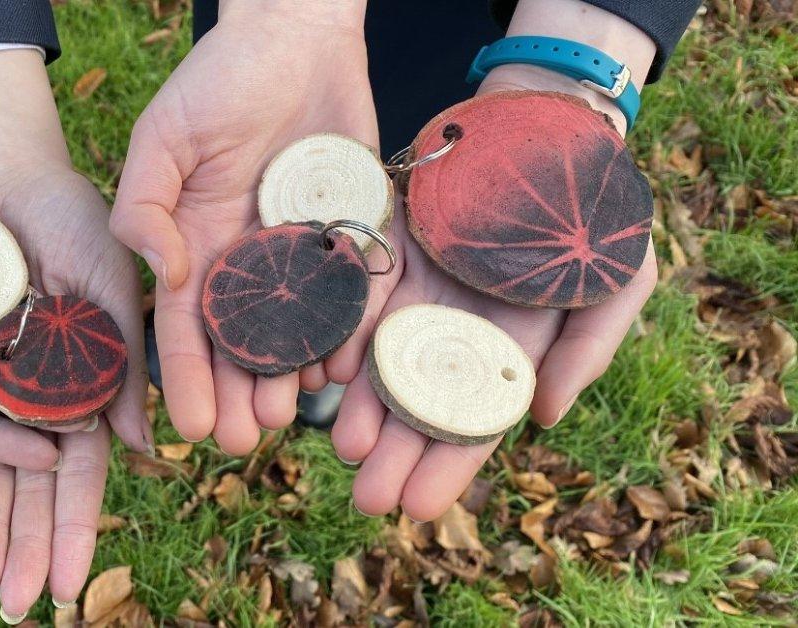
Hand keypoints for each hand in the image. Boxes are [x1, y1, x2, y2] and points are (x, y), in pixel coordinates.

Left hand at [0, 51, 145, 615]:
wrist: (2, 175)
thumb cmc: (72, 218)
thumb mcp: (111, 282)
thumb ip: (124, 362)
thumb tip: (147, 449)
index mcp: (90, 381)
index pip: (84, 469)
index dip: (76, 528)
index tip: (71, 585)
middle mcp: (41, 394)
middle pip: (32, 486)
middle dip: (27, 546)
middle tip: (18, 607)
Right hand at [109, 0, 378, 453]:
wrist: (297, 35)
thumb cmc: (220, 78)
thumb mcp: (164, 137)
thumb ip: (145, 206)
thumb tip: (166, 274)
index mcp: (198, 242)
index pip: (186, 324)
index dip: (183, 376)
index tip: (185, 428)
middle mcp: (249, 258)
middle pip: (241, 342)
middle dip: (236, 393)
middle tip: (239, 439)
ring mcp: (302, 249)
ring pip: (298, 330)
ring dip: (290, 376)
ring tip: (288, 415)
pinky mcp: (353, 230)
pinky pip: (356, 292)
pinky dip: (352, 331)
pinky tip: (344, 368)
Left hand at [328, 0, 659, 520]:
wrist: (550, 127)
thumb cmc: (596, 209)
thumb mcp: (618, 279)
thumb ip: (587, 349)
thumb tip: (543, 419)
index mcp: (508, 348)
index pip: (474, 420)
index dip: (448, 465)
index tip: (421, 508)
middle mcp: (454, 330)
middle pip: (418, 402)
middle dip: (394, 452)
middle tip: (367, 497)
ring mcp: (415, 293)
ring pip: (379, 358)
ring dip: (360, 404)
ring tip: (341, 444)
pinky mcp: (384, 250)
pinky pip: (355, 297)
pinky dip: (341, 334)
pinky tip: (323, 372)